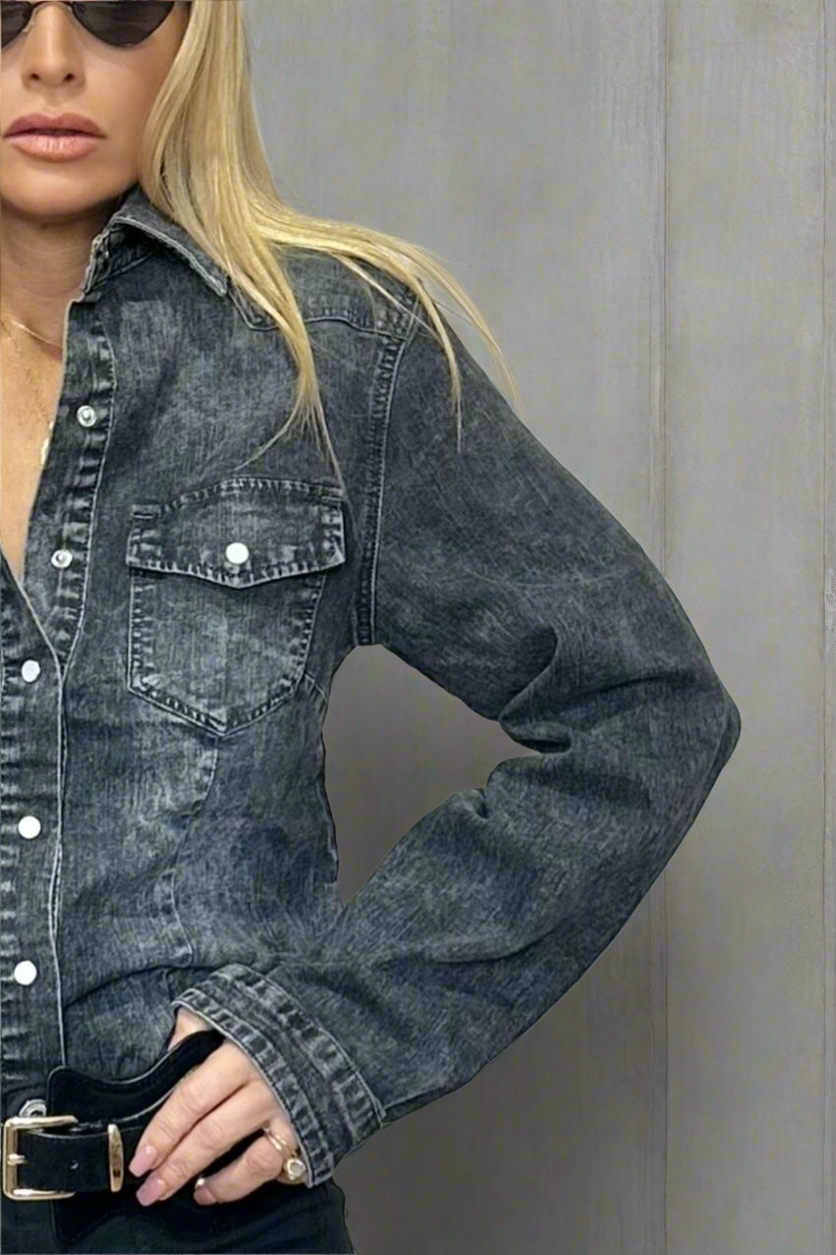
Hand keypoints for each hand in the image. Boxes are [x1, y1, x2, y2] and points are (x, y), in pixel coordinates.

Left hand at [127, 1007, 303, 1205]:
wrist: (336, 1016)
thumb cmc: (276, 1013)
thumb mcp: (232, 1002)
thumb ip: (195, 1026)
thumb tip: (166, 1056)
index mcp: (242, 1051)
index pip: (191, 1098)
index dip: (163, 1131)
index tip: (140, 1158)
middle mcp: (267, 1085)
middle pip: (212, 1135)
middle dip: (176, 1166)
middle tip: (148, 1191)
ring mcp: (291, 1111)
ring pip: (247, 1161)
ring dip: (212, 1183)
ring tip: (183, 1192)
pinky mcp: (309, 1129)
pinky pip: (274, 1168)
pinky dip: (244, 1184)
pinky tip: (218, 1190)